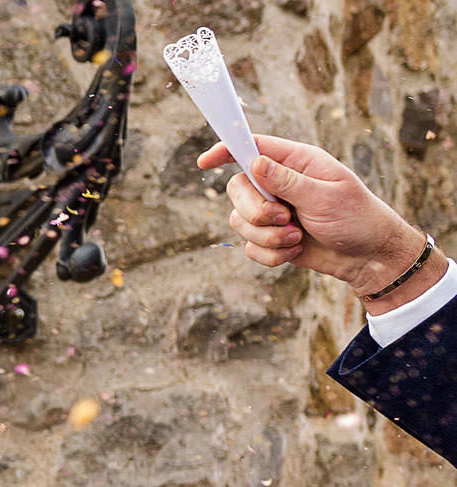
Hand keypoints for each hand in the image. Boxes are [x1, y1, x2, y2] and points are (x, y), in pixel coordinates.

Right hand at [201, 135, 440, 305]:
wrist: (365, 255)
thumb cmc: (355, 218)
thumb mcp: (326, 195)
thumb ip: (288, 180)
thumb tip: (255, 162)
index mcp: (296, 163)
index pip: (254, 147)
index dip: (227, 150)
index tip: (205, 162)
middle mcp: (279, 184)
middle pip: (238, 189)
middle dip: (255, 211)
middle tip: (285, 219)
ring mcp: (272, 211)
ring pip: (239, 221)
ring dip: (267, 236)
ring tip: (297, 239)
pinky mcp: (269, 237)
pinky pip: (249, 246)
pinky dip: (271, 254)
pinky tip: (295, 251)